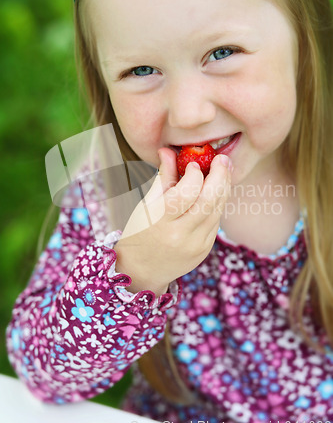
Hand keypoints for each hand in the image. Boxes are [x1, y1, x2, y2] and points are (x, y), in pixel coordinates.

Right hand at [113, 148, 231, 295]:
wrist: (141, 271)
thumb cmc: (139, 232)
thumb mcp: (146, 205)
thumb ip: (163, 177)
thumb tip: (168, 150)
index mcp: (160, 222)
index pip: (185, 193)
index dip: (194, 174)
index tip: (193, 163)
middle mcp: (180, 235)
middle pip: (209, 201)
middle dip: (219, 176)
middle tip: (222, 159)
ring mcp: (196, 245)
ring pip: (218, 209)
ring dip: (223, 187)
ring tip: (223, 170)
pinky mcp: (205, 249)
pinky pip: (216, 220)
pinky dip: (218, 203)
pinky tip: (216, 191)